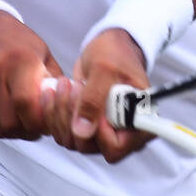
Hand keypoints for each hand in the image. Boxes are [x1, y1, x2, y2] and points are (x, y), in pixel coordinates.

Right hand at [0, 9, 62, 139]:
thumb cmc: (13, 39)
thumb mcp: (40, 51)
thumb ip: (54, 80)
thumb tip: (68, 107)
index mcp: (18, 59)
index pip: (26, 103)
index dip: (38, 122)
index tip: (46, 124)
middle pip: (9, 120)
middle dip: (26, 131)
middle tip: (34, 129)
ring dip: (10, 132)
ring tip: (20, 124)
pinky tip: (4, 118)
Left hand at [45, 28, 152, 163]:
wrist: (108, 48)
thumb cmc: (116, 54)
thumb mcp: (104, 70)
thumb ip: (94, 100)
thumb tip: (83, 131)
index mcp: (140, 122)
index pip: (116, 147)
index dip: (98, 132)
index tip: (91, 105)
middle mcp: (123, 132)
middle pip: (89, 145)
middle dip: (73, 116)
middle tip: (74, 88)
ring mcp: (103, 132)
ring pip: (72, 140)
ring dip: (61, 112)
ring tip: (66, 85)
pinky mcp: (86, 127)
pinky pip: (63, 132)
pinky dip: (55, 112)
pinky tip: (56, 92)